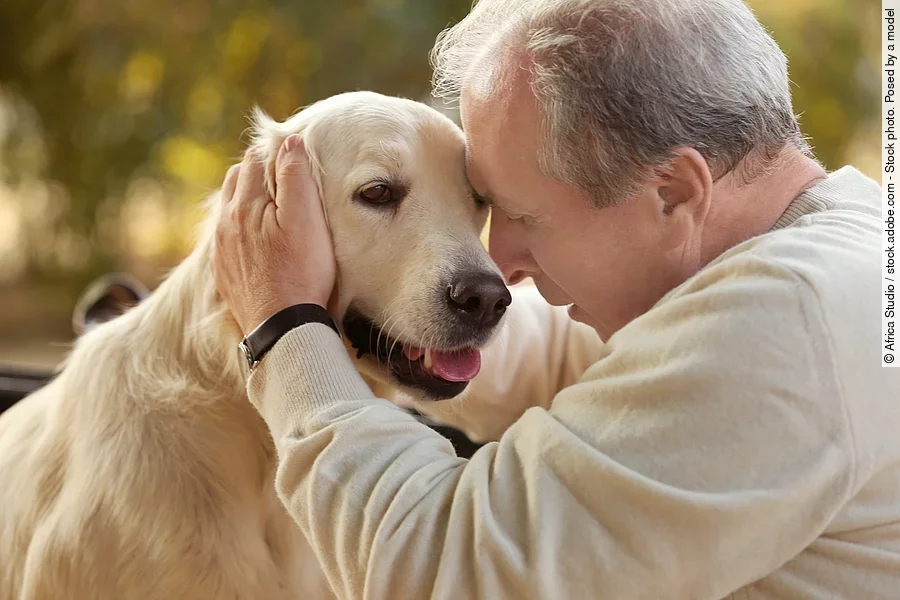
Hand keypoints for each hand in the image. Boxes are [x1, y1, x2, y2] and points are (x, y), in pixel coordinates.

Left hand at [213, 134, 335, 334]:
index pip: (255, 159)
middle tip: (286, 176)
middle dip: (260, 171)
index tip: (295, 155)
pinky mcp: (224, 271)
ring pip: (229, 207)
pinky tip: (258, 237)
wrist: (282, 327)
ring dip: (248, 197)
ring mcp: (221, 248)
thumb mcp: (306, 219)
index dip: (276, 152)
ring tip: (272, 203)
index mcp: (244, 203)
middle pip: (238, 179)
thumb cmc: (301, 272)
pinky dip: (241, 227)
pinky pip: (227, 237)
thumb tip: (289, 140)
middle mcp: (225, 222)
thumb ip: (295, 176)